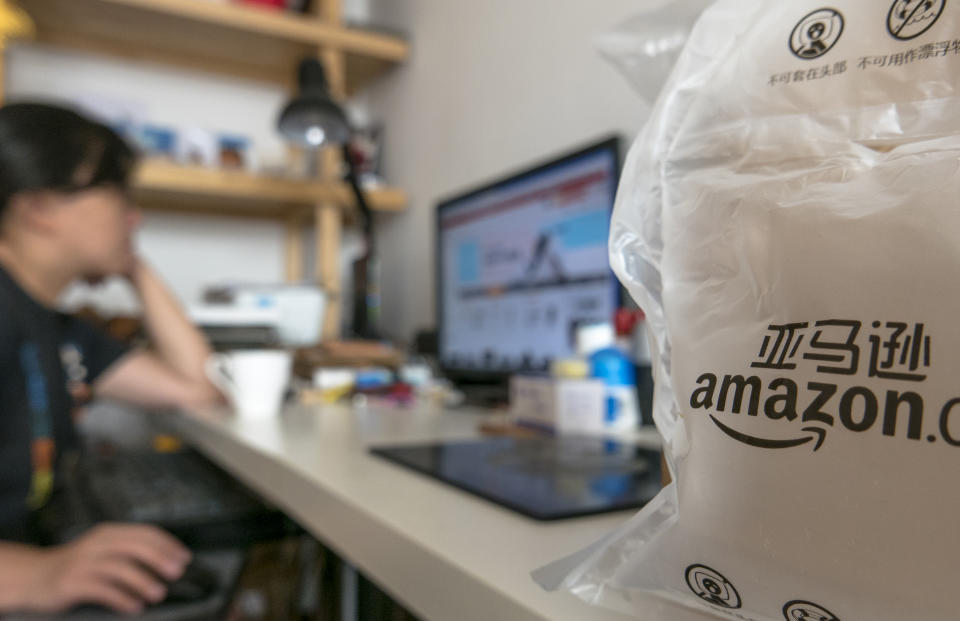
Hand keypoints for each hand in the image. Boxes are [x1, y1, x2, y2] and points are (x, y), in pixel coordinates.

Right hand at [18, 523, 190, 614]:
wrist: (34, 576)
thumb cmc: (77, 566)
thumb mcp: (103, 551)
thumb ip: (129, 552)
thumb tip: (168, 562)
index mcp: (109, 533)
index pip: (145, 532)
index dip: (167, 544)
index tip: (185, 558)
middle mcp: (97, 543)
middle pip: (135, 546)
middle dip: (160, 558)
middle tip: (177, 573)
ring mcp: (83, 562)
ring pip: (119, 567)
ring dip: (143, 581)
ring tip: (159, 594)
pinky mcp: (71, 583)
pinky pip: (101, 590)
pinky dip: (121, 598)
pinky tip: (135, 607)